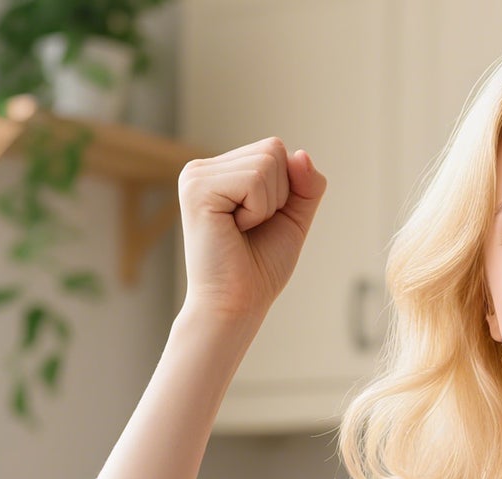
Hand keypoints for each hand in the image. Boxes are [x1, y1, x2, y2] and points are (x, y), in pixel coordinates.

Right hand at [177, 138, 327, 323]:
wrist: (236, 305)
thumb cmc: (260, 268)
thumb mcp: (293, 219)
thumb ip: (305, 185)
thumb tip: (300, 154)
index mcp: (221, 171)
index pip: (274, 150)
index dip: (286, 190)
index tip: (261, 222)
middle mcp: (203, 168)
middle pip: (272, 150)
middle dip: (279, 196)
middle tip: (251, 228)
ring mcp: (195, 175)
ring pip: (266, 163)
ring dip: (268, 206)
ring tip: (241, 229)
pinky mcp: (197, 188)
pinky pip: (255, 180)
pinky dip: (258, 211)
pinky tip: (234, 229)